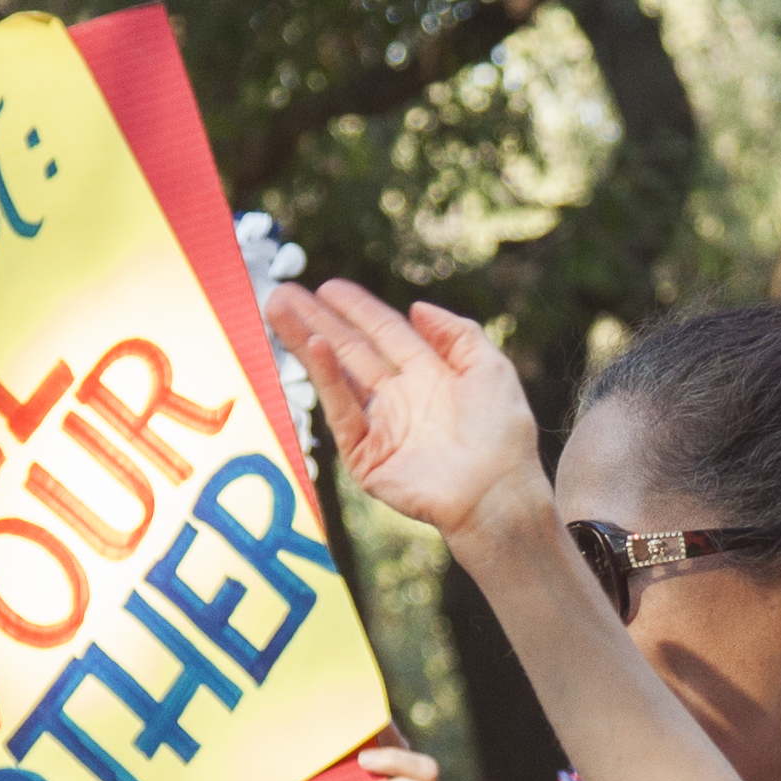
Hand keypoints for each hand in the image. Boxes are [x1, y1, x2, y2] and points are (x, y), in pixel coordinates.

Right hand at [263, 282, 550, 554]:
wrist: (496, 493)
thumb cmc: (503, 434)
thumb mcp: (491, 369)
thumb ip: (458, 333)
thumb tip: (417, 307)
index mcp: (430, 376)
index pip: (385, 333)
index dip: (357, 309)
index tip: (327, 287)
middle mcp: (400, 398)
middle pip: (351, 350)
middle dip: (318, 321)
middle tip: (284, 294)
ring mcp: (380, 426)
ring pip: (336, 375)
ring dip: (307, 342)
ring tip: (278, 311)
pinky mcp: (365, 456)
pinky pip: (342, 411)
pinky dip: (327, 379)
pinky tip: (315, 346)